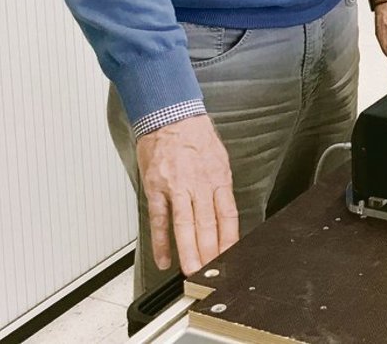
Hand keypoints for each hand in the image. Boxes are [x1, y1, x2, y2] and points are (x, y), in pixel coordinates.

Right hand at [135, 115, 240, 275]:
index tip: (230, 256)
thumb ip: (220, 186)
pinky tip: (164, 258)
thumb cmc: (194, 135)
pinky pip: (158, 218)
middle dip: (210, 252)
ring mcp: (176, 186)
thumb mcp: (218, 157)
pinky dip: (160, 240)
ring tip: (192, 271)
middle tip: (211, 272)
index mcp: (218, 177)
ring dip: (188, 251)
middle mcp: (199, 183)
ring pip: (184, 224)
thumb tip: (223, 214)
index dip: (229, 238)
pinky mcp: (156, 187)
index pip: (227, 214)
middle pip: (207, 224)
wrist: (169, 114)